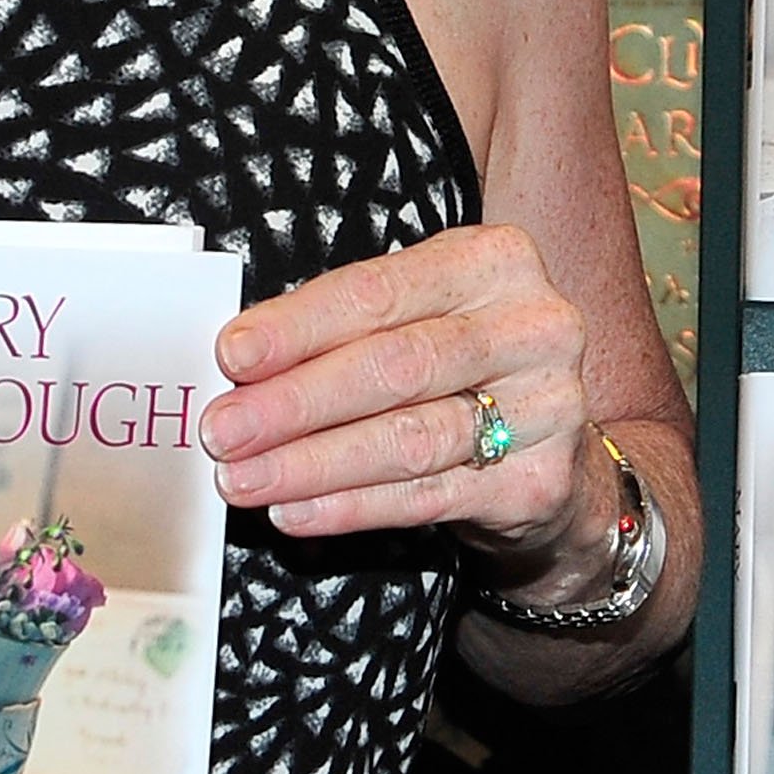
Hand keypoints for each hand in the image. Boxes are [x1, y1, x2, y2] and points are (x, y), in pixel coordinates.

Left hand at [197, 224, 603, 557]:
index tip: (231, 356)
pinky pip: (429, 497)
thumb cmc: (458, 366)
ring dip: (312, 464)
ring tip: (245, 479)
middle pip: (394, 366)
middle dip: (296, 402)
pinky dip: (352, 506)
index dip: (298, 327)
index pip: (378, 292)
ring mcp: (548, 406)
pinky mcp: (540, 481)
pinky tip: (297, 511)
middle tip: (224, 430)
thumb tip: (239, 366)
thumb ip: (341, 329)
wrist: (549, 448)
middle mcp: (532, 326)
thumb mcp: (414, 317)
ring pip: (410, 438)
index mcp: (491, 262)